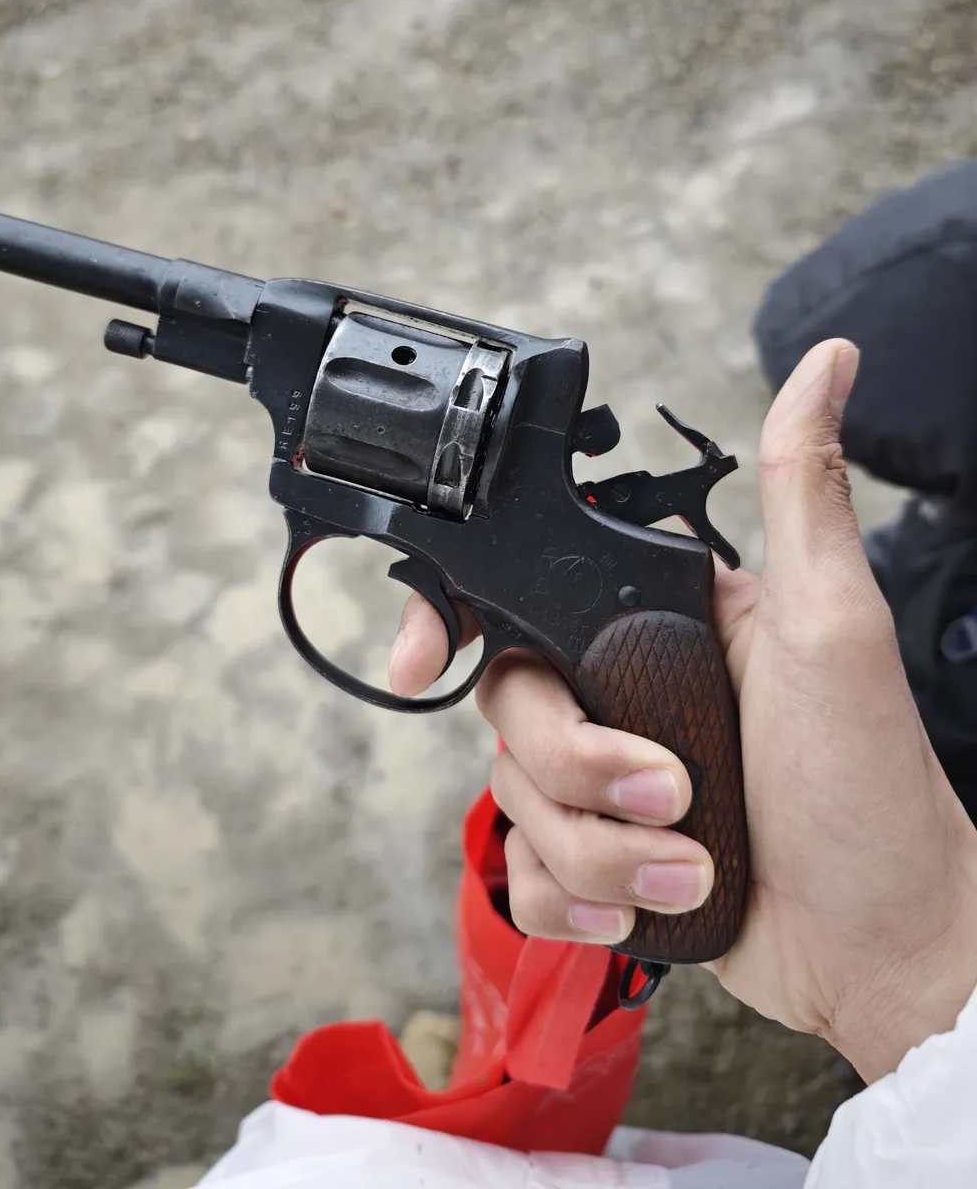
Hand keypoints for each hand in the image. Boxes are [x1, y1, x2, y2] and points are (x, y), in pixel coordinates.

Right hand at [389, 341, 976, 1081]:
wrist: (880, 945)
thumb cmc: (870, 782)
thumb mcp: (832, 620)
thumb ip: (800, 486)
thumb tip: (827, 361)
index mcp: (654, 623)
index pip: (524, 594)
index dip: (454, 618)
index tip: (425, 657)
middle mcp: (619, 694)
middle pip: (507, 707)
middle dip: (579, 767)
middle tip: (671, 792)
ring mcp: (604, 785)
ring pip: (512, 800)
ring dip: (598, 852)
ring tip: (689, 864)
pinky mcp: (597, 865)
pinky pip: (523, 878)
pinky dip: (573, 903)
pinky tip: (641, 910)